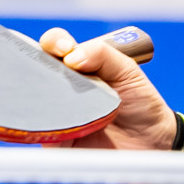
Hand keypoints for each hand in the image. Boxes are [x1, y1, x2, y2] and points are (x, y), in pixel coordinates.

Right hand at [39, 27, 176, 150]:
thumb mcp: (128, 71)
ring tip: (54, 94)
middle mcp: (63, 86)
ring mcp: (56, 112)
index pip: (56, 45)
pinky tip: (52, 121)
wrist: (151, 142)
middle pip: (35, 69)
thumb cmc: (140, 103)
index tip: (66, 49)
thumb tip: (71, 57)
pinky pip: (39, 131)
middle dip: (36, 63)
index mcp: (79, 65)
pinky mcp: (55, 139)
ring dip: (37, 94)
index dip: (55, 42)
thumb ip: (103, 54)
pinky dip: (42, 125)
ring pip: (32, 100)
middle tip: (55, 69)